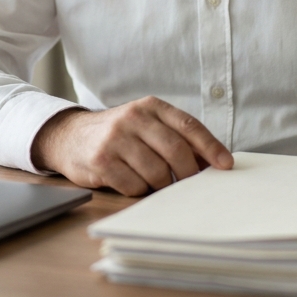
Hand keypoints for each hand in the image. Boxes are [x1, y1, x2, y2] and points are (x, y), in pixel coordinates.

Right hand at [31, 96, 233, 195]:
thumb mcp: (145, 124)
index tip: (226, 165)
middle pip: (175, 151)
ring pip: (156, 172)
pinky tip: (133, 183)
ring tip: (158, 184)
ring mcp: (115, 138)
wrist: (70, 136)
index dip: (210, 147)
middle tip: (191, 185)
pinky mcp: (101, 160)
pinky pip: (133, 185)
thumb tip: (211, 163)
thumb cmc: (119, 134)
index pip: (188, 126)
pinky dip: (140, 190)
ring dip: (163, 185)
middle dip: (189, 173)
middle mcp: (133, 118)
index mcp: (150, 106)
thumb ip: (174, 137)